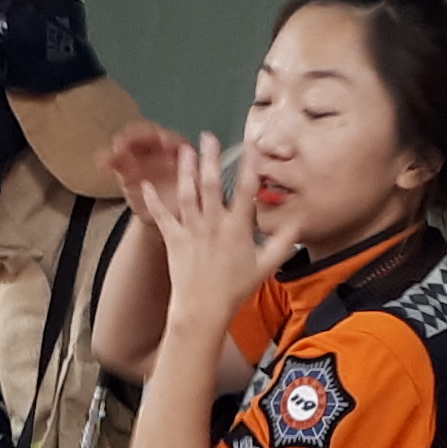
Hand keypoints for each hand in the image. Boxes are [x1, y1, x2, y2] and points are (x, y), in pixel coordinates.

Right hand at [102, 120, 202, 208]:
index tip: (162, 141)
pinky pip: (119, 162)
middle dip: (137, 138)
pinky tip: (102, 162)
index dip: (167, 140)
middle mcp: (161, 151)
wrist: (174, 222)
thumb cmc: (191, 206)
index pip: (173, 141)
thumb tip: (212, 176)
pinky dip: (110, 161)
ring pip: (131, 147)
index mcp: (181, 153)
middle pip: (147, 138)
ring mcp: (144, 158)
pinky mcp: (129, 169)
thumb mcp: (199, 195)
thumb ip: (201, 183)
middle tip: (126, 141)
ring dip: (121, 147)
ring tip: (113, 151)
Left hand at [123, 128, 267, 332]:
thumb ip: (283, 242)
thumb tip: (299, 222)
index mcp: (237, 228)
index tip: (254, 145)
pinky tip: (147, 184)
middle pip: (212, 184)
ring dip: (185, 171)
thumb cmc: (235, 289)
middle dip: (211, 158)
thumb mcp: (266, 266)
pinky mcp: (174, 239)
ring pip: (188, 194)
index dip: (252, 165)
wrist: (203, 310)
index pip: (247, 190)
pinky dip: (153, 200)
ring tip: (183, 151)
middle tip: (208, 137)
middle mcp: (214, 224)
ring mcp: (192, 230)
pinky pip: (162, 216)